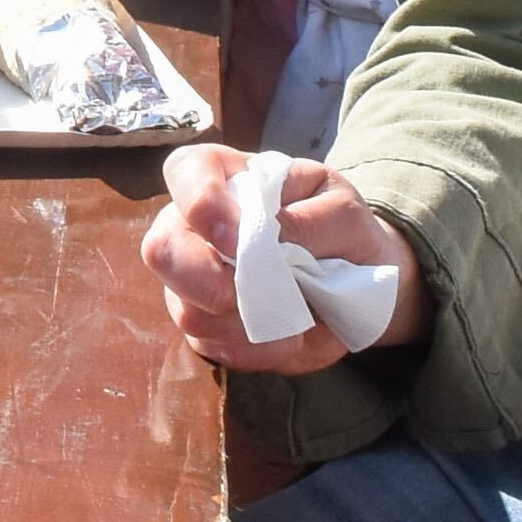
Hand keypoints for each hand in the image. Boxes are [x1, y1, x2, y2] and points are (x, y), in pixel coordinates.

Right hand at [142, 144, 427, 373]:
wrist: (360, 283)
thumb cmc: (343, 231)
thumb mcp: (345, 212)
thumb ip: (313, 220)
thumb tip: (272, 236)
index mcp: (227, 179)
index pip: (185, 172)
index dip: (199, 203)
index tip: (236, 237)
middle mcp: (196, 227)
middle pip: (161, 248)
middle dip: (203, 279)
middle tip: (252, 292)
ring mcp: (194, 280)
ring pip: (185, 309)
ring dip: (243, 322)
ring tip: (290, 315)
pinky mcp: (207, 327)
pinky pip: (213, 346)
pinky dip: (256, 349)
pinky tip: (286, 336)